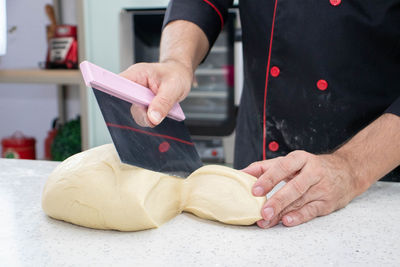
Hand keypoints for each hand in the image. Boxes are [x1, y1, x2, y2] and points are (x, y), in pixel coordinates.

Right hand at [120, 60, 192, 126]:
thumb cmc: (175, 75)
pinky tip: (161, 111)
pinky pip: (142, 117)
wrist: (179, 75)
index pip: (117, 84)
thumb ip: (163, 103)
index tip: (124, 102)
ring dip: (149, 116)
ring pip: (135, 114)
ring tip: (164, 106)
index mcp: (135, 74)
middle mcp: (131, 86)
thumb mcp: (173, 87)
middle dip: (142, 111)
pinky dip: (152, 118)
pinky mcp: (140, 106)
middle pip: (124, 104)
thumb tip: (152, 119)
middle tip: (157, 108)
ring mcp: (135, 97)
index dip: (116, 94)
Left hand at [242, 150, 366, 227]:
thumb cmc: (311, 167)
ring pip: (300, 202)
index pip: (283, 167)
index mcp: (300, 159)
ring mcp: (322, 188)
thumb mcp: (290, 161)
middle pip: (293, 188)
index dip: (269, 179)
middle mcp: (313, 172)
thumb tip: (242, 173)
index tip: (255, 190)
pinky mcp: (328, 202)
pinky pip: (311, 211)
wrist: (346, 171)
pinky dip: (299, 217)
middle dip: (276, 200)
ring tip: (266, 220)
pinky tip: (287, 221)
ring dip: (282, 213)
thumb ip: (265, 167)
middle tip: (262, 211)